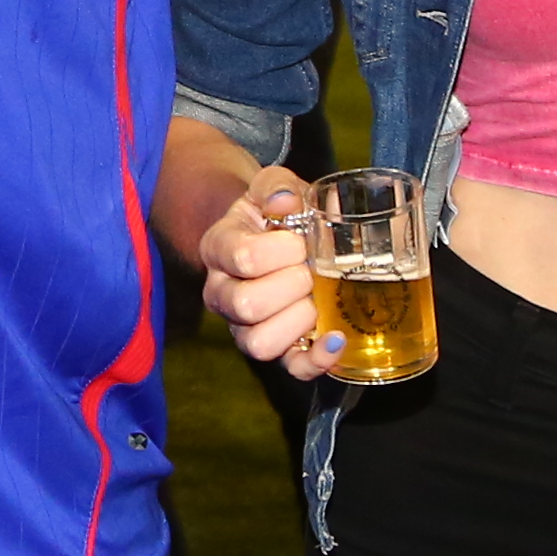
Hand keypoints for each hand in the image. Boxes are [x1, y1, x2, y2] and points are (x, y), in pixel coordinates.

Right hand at [198, 176, 336, 375]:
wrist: (277, 236)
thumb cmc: (277, 213)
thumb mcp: (274, 187)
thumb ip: (277, 186)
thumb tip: (286, 201)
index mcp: (219, 248)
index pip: (243, 257)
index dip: (281, 249)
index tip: (298, 238)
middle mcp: (222, 294)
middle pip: (247, 306)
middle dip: (292, 285)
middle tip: (308, 268)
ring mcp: (245, 327)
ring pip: (260, 344)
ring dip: (299, 320)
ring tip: (314, 299)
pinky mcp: (277, 350)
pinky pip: (292, 369)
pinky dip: (317, 360)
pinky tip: (337, 339)